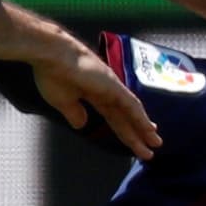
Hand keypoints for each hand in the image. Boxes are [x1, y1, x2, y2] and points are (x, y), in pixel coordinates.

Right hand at [33, 48, 162, 160]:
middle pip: (125, 117)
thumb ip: (74, 113)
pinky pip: (131, 105)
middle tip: (149, 149)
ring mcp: (112, 87)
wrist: (50, 55)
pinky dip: (141, 118)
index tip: (133, 141)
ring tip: (155, 144)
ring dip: (144, 129)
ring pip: (132, 112)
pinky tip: (149, 130)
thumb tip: (82, 124)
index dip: (123, 130)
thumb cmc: (52, 74)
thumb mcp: (62, 101)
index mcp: (93, 94)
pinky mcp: (114, 86)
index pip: (113, 116)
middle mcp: (107, 90)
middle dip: (137, 134)